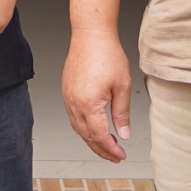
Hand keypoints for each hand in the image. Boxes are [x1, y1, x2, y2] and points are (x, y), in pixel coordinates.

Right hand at [60, 27, 134, 162]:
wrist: (91, 34)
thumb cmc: (107, 54)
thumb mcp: (122, 86)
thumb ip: (122, 113)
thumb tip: (123, 134)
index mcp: (88, 104)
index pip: (100, 136)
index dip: (111, 149)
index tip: (121, 156)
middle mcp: (74, 103)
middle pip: (86, 136)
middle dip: (101, 149)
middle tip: (115, 156)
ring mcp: (67, 97)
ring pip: (78, 128)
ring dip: (91, 139)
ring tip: (107, 144)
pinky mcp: (66, 90)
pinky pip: (73, 116)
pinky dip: (84, 127)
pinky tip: (94, 126)